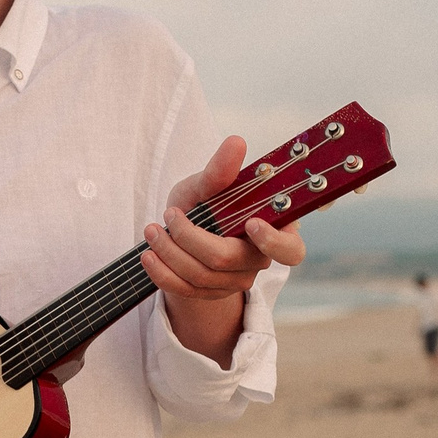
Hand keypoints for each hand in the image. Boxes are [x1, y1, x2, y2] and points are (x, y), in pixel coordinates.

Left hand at [143, 136, 308, 300]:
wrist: (183, 231)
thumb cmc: (204, 202)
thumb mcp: (207, 184)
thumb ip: (220, 170)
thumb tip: (236, 143)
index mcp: (273, 230)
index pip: (290, 250)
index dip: (273, 241)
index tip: (250, 222)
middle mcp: (258, 259)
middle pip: (229, 259)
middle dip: (192, 239)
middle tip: (170, 215)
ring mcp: (236, 280)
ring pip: (202, 275)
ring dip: (170, 252)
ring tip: (151, 229)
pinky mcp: (212, 294)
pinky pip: (186, 290)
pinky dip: (162, 273)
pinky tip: (147, 256)